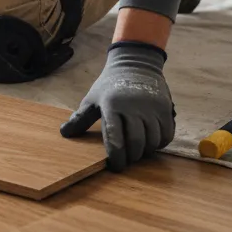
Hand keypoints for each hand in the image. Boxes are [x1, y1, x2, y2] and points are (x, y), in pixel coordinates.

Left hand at [60, 42, 174, 171]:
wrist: (135, 64)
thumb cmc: (110, 85)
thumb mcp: (92, 99)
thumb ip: (80, 118)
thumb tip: (64, 133)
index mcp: (112, 106)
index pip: (114, 138)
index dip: (116, 156)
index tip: (114, 167)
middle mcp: (133, 107)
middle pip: (136, 143)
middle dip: (131, 157)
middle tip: (126, 161)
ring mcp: (151, 108)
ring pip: (152, 141)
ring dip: (145, 152)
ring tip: (136, 152)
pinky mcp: (165, 108)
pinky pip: (166, 135)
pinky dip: (159, 144)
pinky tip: (150, 143)